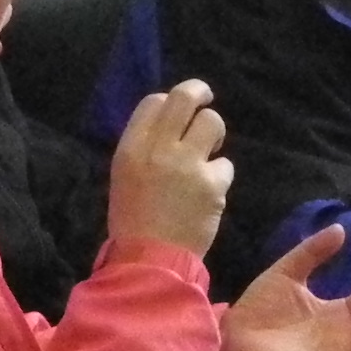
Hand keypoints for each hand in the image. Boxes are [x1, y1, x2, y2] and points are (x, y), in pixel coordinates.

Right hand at [109, 79, 233, 259]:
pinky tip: (208, 195)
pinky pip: (225, 165)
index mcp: (131, 148)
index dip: (168, 102)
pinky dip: (219, 178)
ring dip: (214, 134)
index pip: (154, 102)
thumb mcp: (125, 177)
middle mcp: (159, 149)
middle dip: (199, 90)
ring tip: (208, 154)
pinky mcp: (212, 184)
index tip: (178, 111)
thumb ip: (145, 149)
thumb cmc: (134, 221)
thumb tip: (168, 127)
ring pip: (213, 122)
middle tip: (205, 97)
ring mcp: (188, 164)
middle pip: (184, 97)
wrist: (150, 260)